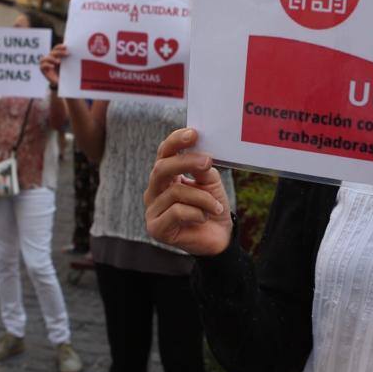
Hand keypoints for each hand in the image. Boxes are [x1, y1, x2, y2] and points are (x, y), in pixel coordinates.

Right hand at [40, 43, 66, 86]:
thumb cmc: (65, 74)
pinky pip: (42, 65)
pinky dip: (47, 65)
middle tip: (67, 54)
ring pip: (45, 58)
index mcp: (56, 56)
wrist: (60, 84)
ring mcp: (46, 64)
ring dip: (52, 58)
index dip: (60, 46)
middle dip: (59, 52)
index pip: (56, 48)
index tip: (66, 46)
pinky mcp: (43, 70)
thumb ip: (70, 60)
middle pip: (52, 52)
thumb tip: (77, 54)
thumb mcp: (68, 66)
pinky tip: (53, 66)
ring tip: (59, 62)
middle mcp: (50, 59)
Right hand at [143, 128, 232, 255]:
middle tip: (207, 162)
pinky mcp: (156, 228)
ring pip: (176, 192)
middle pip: (162, 168)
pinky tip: (203, 218)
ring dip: (203, 198)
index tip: (193, 133)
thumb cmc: (212, 206)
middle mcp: (154, 191)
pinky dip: (197, 213)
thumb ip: (201, 167)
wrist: (220, 237)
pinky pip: (177, 212)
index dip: (175, 141)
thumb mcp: (210, 181)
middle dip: (186, 162)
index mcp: (165, 176)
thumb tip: (199, 153)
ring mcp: (152, 210)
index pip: (164, 153)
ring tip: (215, 206)